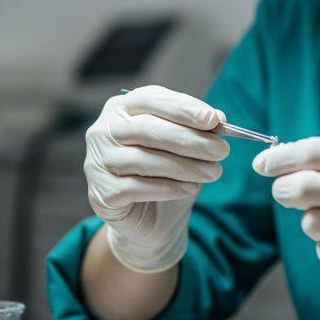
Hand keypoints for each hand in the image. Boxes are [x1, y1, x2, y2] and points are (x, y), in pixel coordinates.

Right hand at [84, 85, 229, 272]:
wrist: (153, 220)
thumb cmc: (169, 174)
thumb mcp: (186, 147)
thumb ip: (196, 130)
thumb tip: (217, 119)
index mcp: (121, 109)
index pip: (149, 99)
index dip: (182, 108)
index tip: (213, 119)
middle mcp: (103, 131)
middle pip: (147, 129)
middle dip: (190, 140)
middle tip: (222, 150)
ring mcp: (97, 162)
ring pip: (142, 159)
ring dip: (184, 166)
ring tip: (213, 173)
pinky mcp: (101, 192)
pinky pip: (135, 188)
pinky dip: (167, 187)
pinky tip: (190, 189)